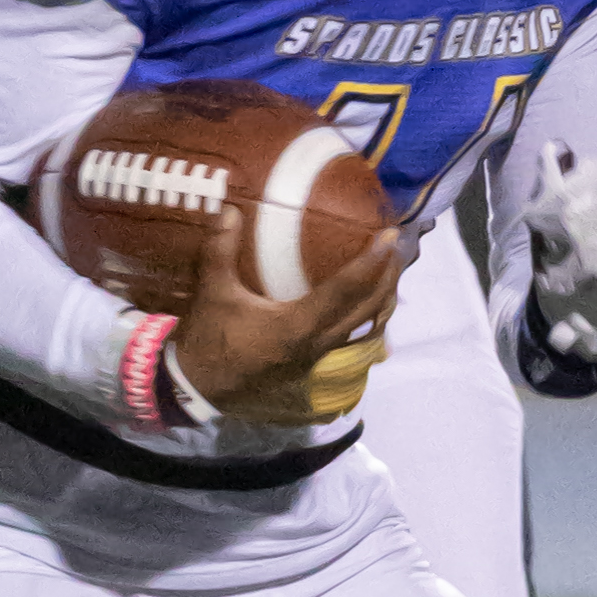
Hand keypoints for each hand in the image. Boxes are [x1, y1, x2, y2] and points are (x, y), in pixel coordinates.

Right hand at [172, 205, 401, 424]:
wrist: (198, 387)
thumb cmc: (208, 340)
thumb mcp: (213, 291)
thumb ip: (220, 249)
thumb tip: (231, 210)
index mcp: (297, 325)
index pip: (346, 290)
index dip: (371, 262)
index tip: (389, 236)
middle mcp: (316, 344)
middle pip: (369, 310)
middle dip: (388, 278)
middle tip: (397, 246)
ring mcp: (317, 358)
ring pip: (366, 329)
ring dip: (381, 300)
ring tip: (389, 272)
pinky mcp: (312, 365)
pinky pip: (352, 339)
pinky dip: (366, 318)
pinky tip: (364, 303)